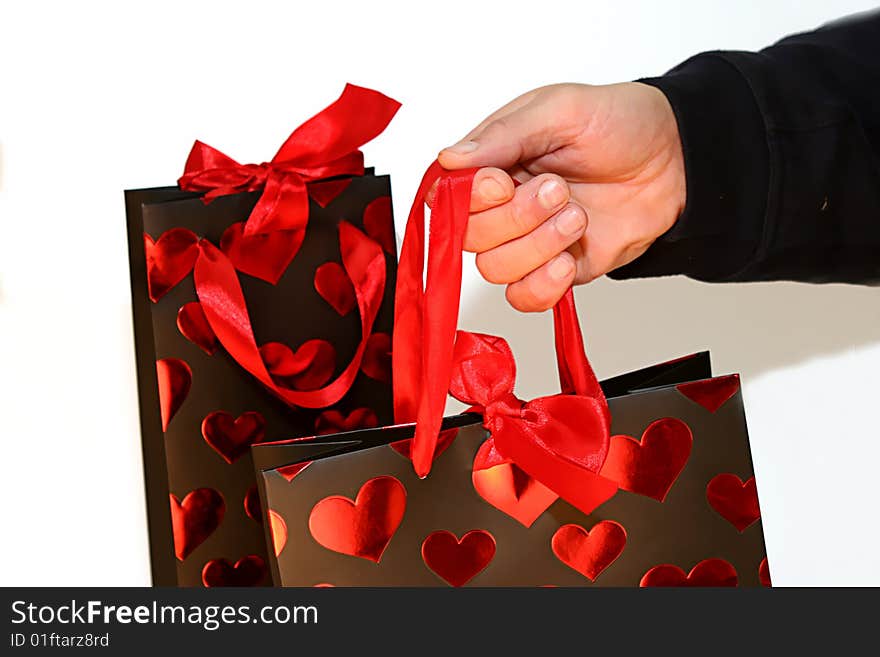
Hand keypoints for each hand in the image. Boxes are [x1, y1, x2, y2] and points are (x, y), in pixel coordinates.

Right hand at [435, 82, 685, 311]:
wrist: (675, 159)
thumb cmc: (619, 124)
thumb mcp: (560, 110)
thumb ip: (502, 135)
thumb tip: (448, 159)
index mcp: (494, 162)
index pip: (449, 196)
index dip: (472, 199)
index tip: (504, 183)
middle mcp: (504, 205)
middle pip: (471, 236)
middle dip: (516, 218)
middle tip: (559, 190)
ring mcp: (529, 241)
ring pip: (495, 268)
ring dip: (537, 246)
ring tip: (577, 216)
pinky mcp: (556, 270)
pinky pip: (525, 297)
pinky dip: (543, 285)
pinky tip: (568, 262)